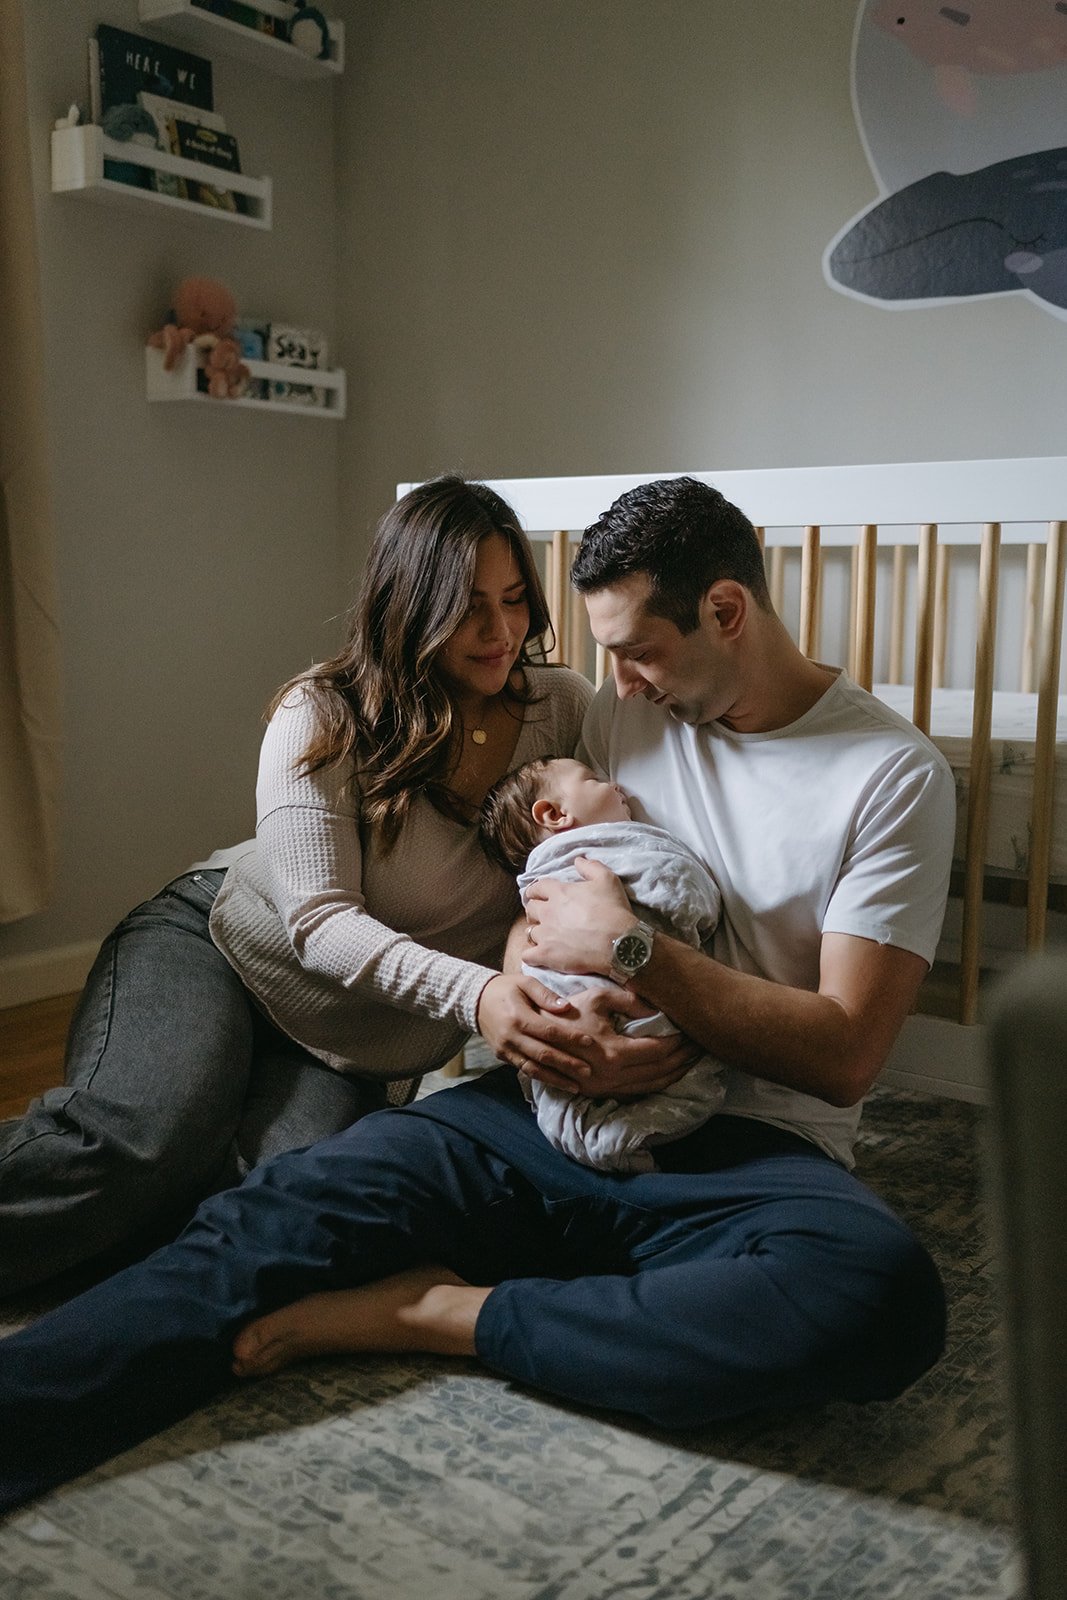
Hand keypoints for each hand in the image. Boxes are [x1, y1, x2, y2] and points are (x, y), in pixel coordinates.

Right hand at [476, 973, 600, 1091]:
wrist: (475, 1000)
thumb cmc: (506, 988)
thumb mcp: (525, 982)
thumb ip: (546, 994)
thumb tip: (567, 1007)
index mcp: (518, 1016)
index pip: (548, 1031)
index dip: (570, 1037)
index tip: (590, 1042)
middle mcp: (511, 1036)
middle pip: (543, 1054)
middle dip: (567, 1064)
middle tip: (588, 1071)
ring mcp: (505, 1049)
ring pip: (534, 1068)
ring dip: (556, 1079)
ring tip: (576, 1086)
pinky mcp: (503, 1056)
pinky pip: (524, 1069)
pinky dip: (542, 1077)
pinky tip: (557, 1082)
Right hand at [522, 987, 700, 1098]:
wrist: (531, 1036)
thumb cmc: (564, 1011)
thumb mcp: (595, 997)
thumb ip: (628, 1000)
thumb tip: (656, 1007)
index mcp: (612, 1052)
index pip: (659, 1051)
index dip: (680, 1042)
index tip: (694, 1030)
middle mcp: (611, 1076)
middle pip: (660, 1071)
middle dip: (684, 1059)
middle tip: (702, 1044)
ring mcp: (605, 1088)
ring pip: (652, 1085)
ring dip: (676, 1074)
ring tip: (693, 1059)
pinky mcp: (600, 1092)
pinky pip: (638, 1093)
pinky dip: (658, 1083)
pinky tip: (670, 1073)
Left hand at [523, 858, 631, 976]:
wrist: (619, 944)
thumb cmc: (614, 910)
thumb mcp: (608, 879)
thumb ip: (590, 867)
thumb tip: (578, 860)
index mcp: (559, 892)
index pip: (537, 888)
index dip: (536, 891)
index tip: (538, 895)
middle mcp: (548, 912)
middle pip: (530, 909)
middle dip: (535, 910)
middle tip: (543, 915)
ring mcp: (545, 934)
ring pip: (529, 932)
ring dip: (535, 932)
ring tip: (544, 936)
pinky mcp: (546, 955)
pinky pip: (528, 955)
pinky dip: (531, 955)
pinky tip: (538, 956)